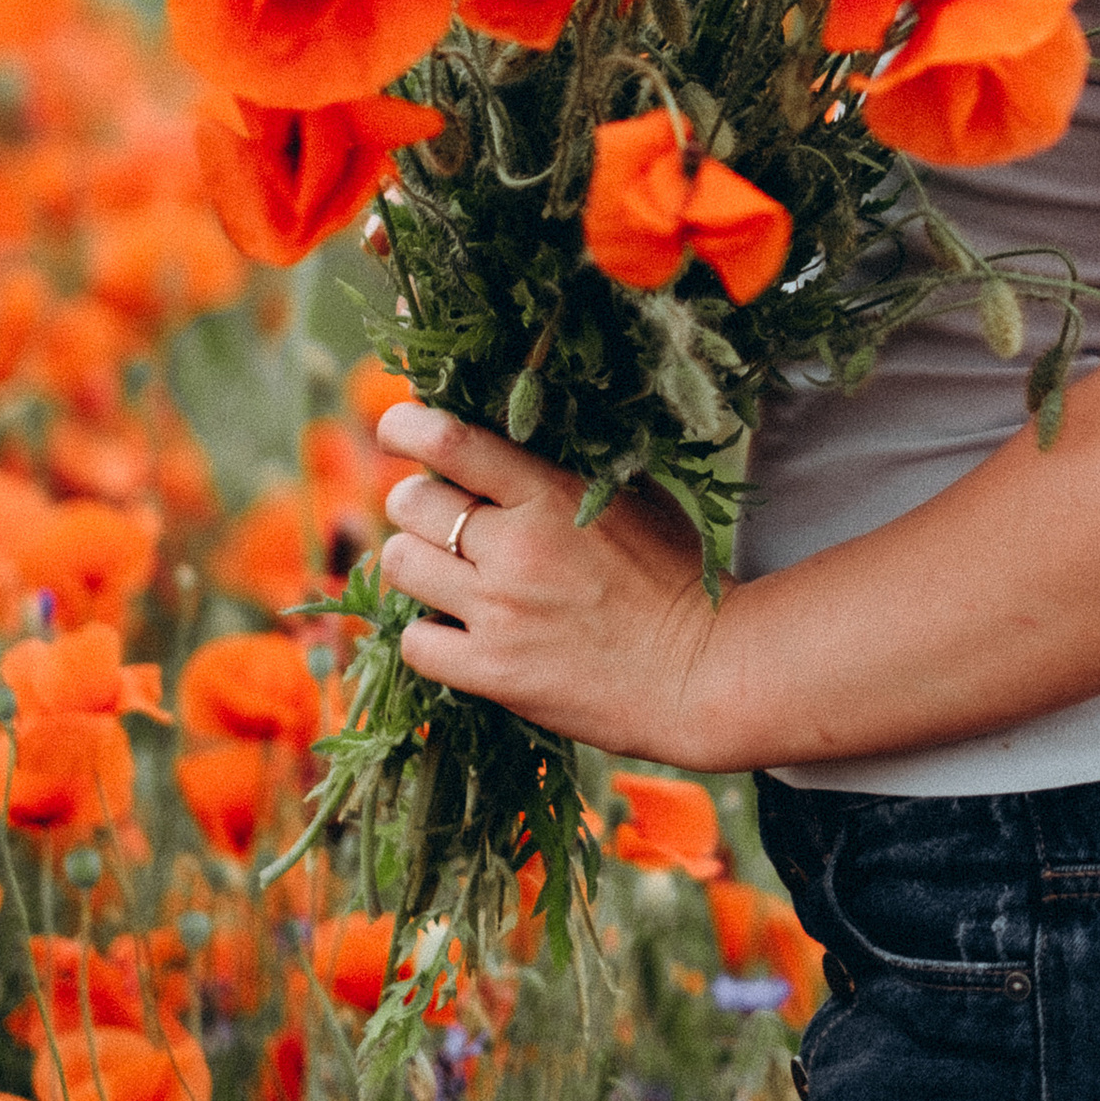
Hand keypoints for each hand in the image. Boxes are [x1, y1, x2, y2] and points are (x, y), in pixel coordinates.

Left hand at [375, 400, 722, 766]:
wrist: (703, 674)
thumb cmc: (679, 579)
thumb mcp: (635, 500)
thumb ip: (572, 471)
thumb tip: (517, 442)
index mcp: (552, 497)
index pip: (451, 443)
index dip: (406, 426)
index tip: (396, 429)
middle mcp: (515, 550)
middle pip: (410, 503)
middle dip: (417, 501)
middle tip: (443, 515)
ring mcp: (498, 614)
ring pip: (401, 565)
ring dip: (417, 561)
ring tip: (448, 572)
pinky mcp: (491, 674)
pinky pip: (415, 642)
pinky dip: (428, 633)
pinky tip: (457, 629)